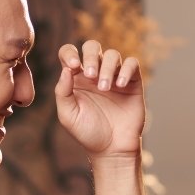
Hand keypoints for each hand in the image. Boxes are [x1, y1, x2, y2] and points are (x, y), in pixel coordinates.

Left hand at [55, 41, 144, 159]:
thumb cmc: (87, 133)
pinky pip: (132, 64)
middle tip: (91, 77)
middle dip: (91, 57)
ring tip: (105, 88)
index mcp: (75, 78)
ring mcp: (114, 76)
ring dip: (107, 68)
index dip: (70, 53)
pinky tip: (120, 86)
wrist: (112, 148)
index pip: (69, 52)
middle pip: (92, 46)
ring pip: (112, 54)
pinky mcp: (132, 82)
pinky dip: (126, 70)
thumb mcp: (68, 115)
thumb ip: (62, 92)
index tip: (74, 66)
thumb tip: (66, 70)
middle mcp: (95, 73)